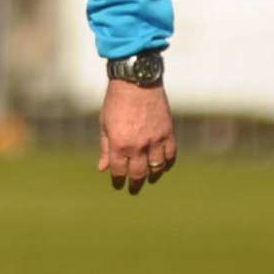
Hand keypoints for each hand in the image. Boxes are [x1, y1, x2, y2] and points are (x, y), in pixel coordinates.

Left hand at [97, 79, 176, 194]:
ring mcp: (155, 140)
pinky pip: (171, 155)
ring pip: (157, 167)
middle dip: (135, 184)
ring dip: (152, 176)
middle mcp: (138, 146)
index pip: (119, 171)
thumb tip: (102, 168)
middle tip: (133, 189)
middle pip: (139, 173)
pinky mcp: (168, 133)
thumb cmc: (115, 102)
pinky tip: (163, 167)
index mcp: (119, 144)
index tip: (118, 185)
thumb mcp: (105, 124)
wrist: (136, 83)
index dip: (118, 180)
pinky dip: (168, 164)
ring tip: (149, 179)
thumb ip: (105, 148)